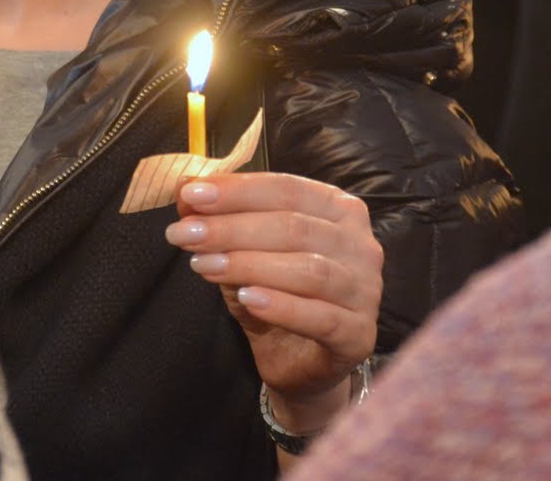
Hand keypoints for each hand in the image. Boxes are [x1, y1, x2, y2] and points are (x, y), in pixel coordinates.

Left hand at [165, 172, 381, 433]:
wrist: (298, 361)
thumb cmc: (274, 292)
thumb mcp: (240, 249)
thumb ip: (218, 217)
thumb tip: (184, 189)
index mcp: (338, 209)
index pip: (288, 189)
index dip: (237, 190)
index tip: (189, 195)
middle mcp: (361, 245)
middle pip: (294, 227)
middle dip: (232, 228)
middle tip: (184, 234)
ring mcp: (366, 291)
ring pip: (308, 271)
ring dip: (249, 265)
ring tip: (204, 266)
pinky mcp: (360, 335)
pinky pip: (321, 317)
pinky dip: (281, 306)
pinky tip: (247, 299)